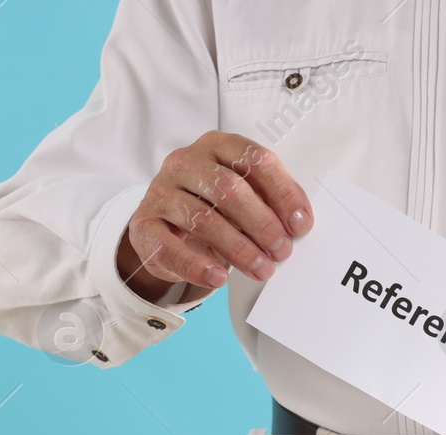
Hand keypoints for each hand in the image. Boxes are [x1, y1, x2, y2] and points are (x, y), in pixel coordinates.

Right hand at [116, 132, 312, 303]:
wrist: (164, 226)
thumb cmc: (211, 206)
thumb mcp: (241, 195)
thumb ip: (267, 200)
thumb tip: (299, 223)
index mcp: (216, 145)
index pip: (255, 160)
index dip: (283, 192)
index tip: (301, 224)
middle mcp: (185, 162)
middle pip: (230, 189)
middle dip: (262, 224)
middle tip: (282, 251)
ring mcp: (161, 192)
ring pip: (204, 219)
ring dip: (239, 249)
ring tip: (262, 269)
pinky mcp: (145, 225)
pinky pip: (170, 248)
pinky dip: (198, 266)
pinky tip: (219, 278)